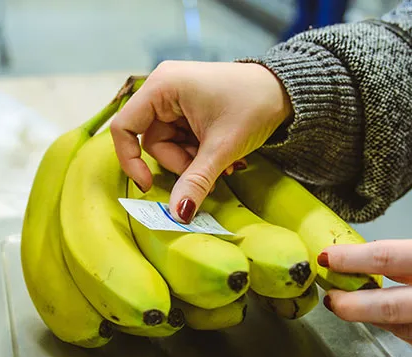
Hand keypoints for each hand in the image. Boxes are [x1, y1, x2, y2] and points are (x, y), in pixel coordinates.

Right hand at [110, 61, 292, 222]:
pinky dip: (199, 152)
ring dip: (194, 161)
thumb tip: (177, 215)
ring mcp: (176, 97)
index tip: (149, 186)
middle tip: (212, 171)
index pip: (125, 128)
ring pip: (169, 144)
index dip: (131, 160)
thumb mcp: (222, 148)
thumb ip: (195, 181)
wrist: (286, 90)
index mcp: (163, 86)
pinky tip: (224, 156)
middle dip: (181, 163)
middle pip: (152, 141)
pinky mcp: (188, 106)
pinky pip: (182, 138)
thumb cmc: (254, 105)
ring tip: (226, 163)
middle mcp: (164, 87)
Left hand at [319, 235, 411, 356]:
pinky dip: (410, 331)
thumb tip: (375, 267)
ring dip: (380, 319)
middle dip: (353, 305)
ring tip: (368, 306)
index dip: (354, 261)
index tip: (329, 259)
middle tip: (333, 300)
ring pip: (405, 330)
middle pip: (391, 307)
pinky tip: (406, 320)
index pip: (393, 258)